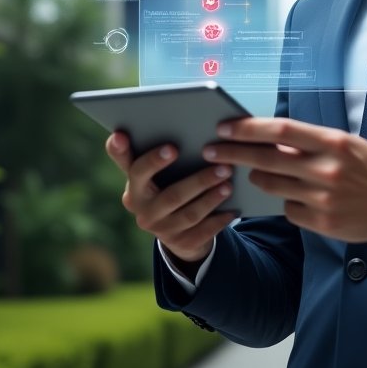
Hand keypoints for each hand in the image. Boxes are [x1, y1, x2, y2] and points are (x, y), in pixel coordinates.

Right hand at [105, 132, 238, 265]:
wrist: (172, 226)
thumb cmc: (162, 183)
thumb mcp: (151, 170)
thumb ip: (147, 149)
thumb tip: (159, 124)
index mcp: (133, 186)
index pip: (136, 170)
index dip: (152, 161)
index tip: (171, 147)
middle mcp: (142, 210)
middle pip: (172, 195)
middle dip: (199, 181)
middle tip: (221, 165)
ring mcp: (160, 229)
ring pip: (190, 214)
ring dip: (211, 199)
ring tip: (229, 184)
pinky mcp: (179, 243)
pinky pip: (202, 232)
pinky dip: (219, 220)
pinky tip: (233, 209)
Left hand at [205, 118, 366, 245]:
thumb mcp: (346, 145)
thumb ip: (311, 143)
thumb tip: (271, 139)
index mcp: (333, 143)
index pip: (280, 131)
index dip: (248, 128)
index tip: (224, 126)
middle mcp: (327, 169)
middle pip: (267, 159)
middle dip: (233, 154)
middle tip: (211, 150)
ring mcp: (323, 198)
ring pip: (272, 186)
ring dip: (256, 179)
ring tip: (250, 174)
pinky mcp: (322, 223)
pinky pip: (288, 210)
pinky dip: (285, 202)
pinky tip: (292, 197)